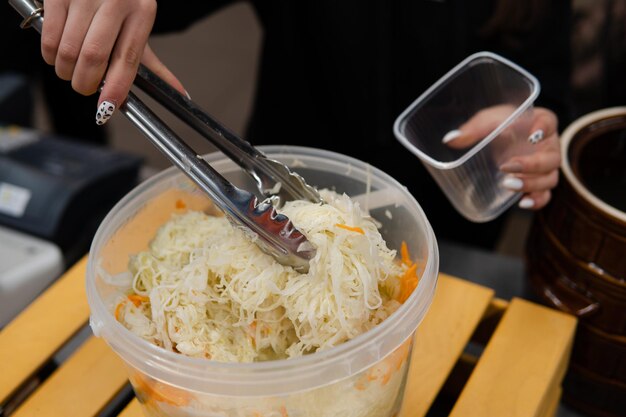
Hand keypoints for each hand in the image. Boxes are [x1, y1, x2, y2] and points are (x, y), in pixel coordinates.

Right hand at [41, 0, 185, 124]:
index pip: (128, 59)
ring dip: (66, 71)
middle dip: (85, 83)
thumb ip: (154, 64)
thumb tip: (180, 95)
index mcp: (141, 12)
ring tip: (71, 69)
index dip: (115, 87)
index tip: (106, 107)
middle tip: (85, 88)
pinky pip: (49, 37)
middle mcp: (114, 2)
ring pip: (68, 51)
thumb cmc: (121, 3)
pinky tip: (58, 53)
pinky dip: (50, 55)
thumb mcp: (139, 27)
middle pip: (93, 57)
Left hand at [443, 106, 559, 209]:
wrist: (502, 138)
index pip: (549, 121)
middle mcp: (548, 146)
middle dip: (532, 165)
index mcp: (540, 122)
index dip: (544, 127)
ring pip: (549, 179)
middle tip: (507, 167)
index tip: (532, 134)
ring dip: (531, 184)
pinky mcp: (538, 183)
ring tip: (507, 185)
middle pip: (551, 158)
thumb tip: (450, 139)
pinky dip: (536, 200)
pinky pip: (545, 195)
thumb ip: (473, 128)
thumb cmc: (499, 124)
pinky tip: (521, 203)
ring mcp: (546, 167)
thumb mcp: (486, 121)